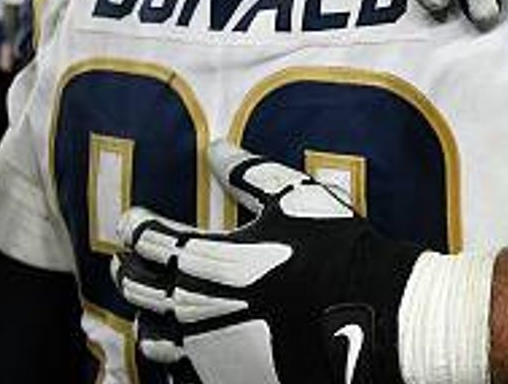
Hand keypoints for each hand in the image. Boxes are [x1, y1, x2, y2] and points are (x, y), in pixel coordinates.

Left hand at [112, 141, 424, 383]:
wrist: (376, 317)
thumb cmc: (339, 250)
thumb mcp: (296, 197)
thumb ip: (249, 172)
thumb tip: (214, 148)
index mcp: (214, 259)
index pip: (150, 241)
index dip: (135, 225)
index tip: (134, 216)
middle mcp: (202, 308)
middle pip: (142, 288)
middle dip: (131, 268)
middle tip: (131, 257)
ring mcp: (213, 350)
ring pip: (152, 336)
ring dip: (146, 315)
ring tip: (152, 304)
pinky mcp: (230, 378)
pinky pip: (180, 372)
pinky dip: (172, 356)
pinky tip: (181, 344)